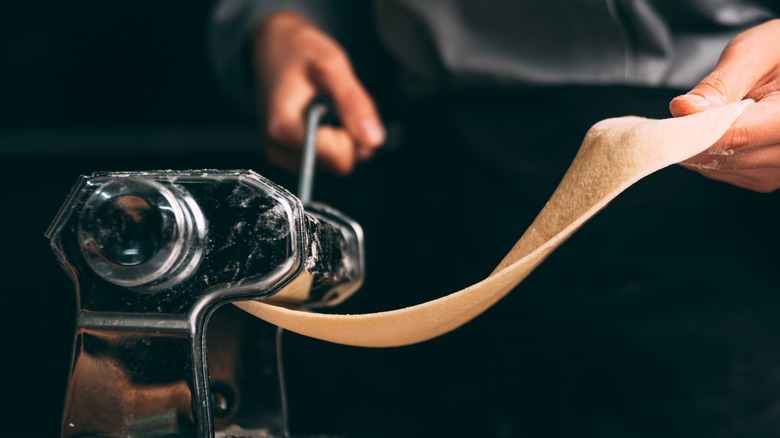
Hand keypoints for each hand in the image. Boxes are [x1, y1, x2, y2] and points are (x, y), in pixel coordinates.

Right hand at [252, 12, 384, 174]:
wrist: (274, 46)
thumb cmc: (298, 50)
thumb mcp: (332, 64)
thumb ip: (353, 103)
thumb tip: (373, 140)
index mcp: (282, 130)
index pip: (339, 159)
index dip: (352, 134)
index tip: (340, 105)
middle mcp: (278, 150)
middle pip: (338, 163)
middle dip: (348, 134)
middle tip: (334, 102)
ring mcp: (282, 155)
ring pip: (335, 163)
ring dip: (340, 135)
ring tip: (324, 105)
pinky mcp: (289, 157)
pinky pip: (326, 159)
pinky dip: (332, 138)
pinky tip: (319, 115)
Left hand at [669, 19, 779, 192]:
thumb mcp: (754, 54)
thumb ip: (719, 85)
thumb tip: (683, 109)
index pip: (734, 137)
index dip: (692, 130)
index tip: (667, 119)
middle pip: (722, 158)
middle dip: (689, 137)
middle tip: (675, 112)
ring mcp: (777, 171)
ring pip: (717, 168)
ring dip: (697, 145)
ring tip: (700, 115)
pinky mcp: (764, 176)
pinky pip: (723, 171)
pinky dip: (708, 152)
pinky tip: (712, 128)